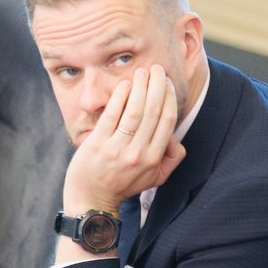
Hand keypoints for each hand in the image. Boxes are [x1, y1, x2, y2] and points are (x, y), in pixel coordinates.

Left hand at [62, 64, 185, 215]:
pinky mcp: (98, 144)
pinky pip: (112, 116)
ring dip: (140, 87)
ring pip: (135, 111)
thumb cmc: (123, 183)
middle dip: (157, 86)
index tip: (166, 82)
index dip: (169, 97)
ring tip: (142, 72)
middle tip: (156, 69)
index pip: (167, 120)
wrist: (92, 198)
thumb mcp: (155, 178)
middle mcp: (138, 153)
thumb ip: (171, 159)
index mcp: (154, 159)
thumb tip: (175, 136)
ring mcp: (117, 149)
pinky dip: (120, 97)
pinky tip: (124, 84)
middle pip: (153, 111)